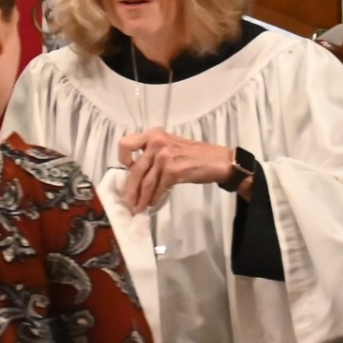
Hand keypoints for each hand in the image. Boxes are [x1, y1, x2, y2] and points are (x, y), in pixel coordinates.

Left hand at [116, 128, 234, 212]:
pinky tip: (152, 203)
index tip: (127, 170)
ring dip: (141, 197)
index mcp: (153, 135)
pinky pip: (158, 188)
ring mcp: (164, 157)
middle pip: (136, 169)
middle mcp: (156, 143)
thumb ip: (152, 153)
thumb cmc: (195, 154)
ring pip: (146, 182)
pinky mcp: (173, 171)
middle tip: (129, 201)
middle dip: (131, 188)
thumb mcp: (170, 145)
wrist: (219, 161)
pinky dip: (154, 198)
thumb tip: (135, 172)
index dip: (123, 158)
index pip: (125, 143)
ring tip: (138, 207)